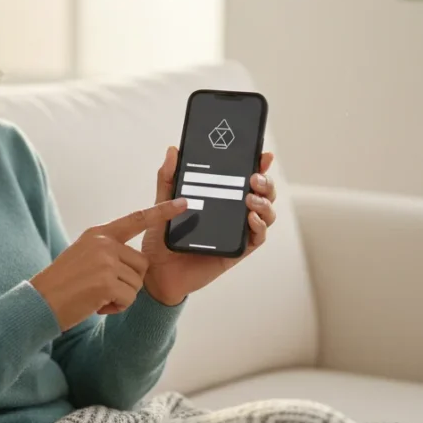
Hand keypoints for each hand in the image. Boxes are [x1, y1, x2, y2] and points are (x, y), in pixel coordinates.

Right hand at [30, 198, 188, 331]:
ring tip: (96, 296)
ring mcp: (106, 260)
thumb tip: (133, 262)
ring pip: (137, 283)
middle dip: (129, 282)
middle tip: (103, 289)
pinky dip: (117, 307)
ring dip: (122, 296)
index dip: (162, 212)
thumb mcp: (83, 255)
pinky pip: (129, 298)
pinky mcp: (107, 281)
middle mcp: (104, 242)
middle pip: (141, 264)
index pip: (136, 219)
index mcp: (99, 233)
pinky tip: (97, 305)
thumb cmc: (62, 284)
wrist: (40, 302)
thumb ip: (106, 250)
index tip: (183, 203)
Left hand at [139, 146, 277, 305]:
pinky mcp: (237, 251)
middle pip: (263, 194)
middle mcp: (232, 213)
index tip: (263, 155)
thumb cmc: (162, 238)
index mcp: (219, 198)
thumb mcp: (161, 203)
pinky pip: (257, 238)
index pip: (244, 178)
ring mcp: (237, 231)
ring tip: (251, 198)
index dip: (258, 165)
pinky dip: (259, 226)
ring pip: (266, 214)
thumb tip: (173, 150)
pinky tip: (250, 218)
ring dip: (265, 203)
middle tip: (254, 178)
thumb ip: (168, 177)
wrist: (156, 272)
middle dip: (266, 182)